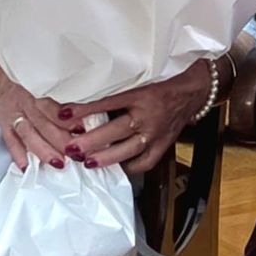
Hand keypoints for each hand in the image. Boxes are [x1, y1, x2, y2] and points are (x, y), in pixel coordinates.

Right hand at [0, 80, 74, 170]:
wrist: (4, 89)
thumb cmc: (30, 95)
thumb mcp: (46, 94)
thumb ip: (62, 109)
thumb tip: (83, 125)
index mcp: (37, 94)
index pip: (53, 107)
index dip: (67, 119)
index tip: (81, 130)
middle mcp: (24, 105)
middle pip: (42, 123)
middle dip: (59, 139)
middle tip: (73, 152)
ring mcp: (12, 117)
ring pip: (28, 134)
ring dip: (43, 149)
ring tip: (57, 162)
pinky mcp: (4, 129)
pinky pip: (11, 143)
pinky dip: (19, 156)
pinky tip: (27, 166)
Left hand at [62, 61, 212, 173]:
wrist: (192, 94)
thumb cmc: (161, 89)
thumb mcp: (138, 85)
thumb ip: (116, 97)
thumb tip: (85, 107)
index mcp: (140, 96)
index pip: (108, 103)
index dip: (85, 110)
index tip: (64, 114)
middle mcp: (147, 115)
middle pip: (116, 129)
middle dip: (91, 140)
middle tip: (71, 147)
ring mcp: (156, 133)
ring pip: (129, 149)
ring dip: (106, 157)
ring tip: (88, 162)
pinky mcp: (163, 146)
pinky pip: (144, 162)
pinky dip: (128, 167)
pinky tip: (115, 169)